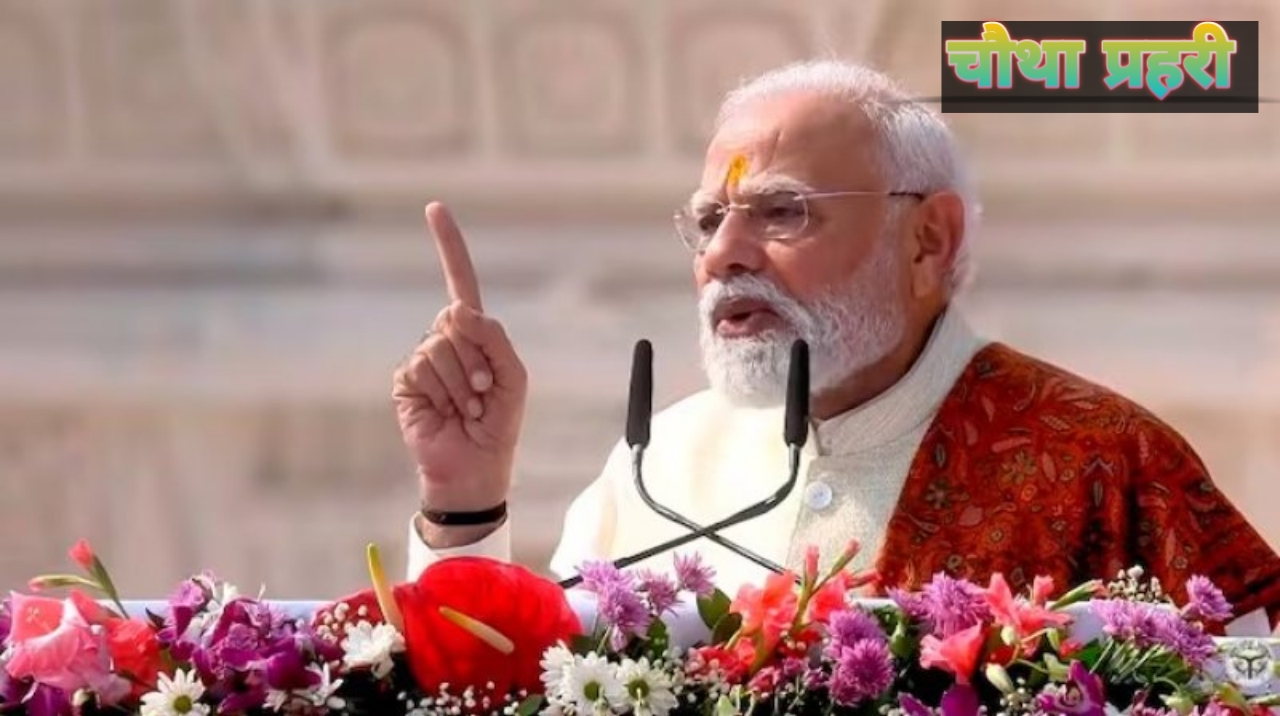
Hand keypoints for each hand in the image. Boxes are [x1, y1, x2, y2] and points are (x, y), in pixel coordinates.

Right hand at [393, 203, 527, 543]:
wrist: (473, 466)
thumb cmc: (498, 423)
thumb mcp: (513, 378)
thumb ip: (494, 338)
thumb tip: (456, 310)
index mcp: (474, 334)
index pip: (459, 282)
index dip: (448, 247)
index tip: (434, 208)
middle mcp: (445, 339)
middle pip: (457, 319)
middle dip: (478, 357)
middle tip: (483, 392)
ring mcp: (423, 359)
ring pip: (441, 345)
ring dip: (463, 380)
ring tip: (467, 406)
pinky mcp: (406, 381)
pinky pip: (424, 366)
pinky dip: (444, 390)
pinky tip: (448, 411)